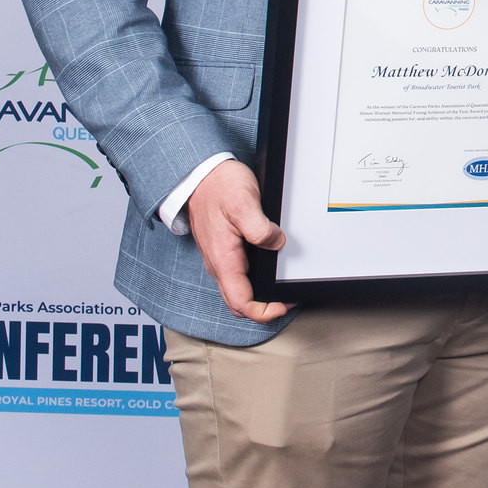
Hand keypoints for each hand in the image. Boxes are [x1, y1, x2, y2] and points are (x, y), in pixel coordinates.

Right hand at [185, 159, 289, 323]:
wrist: (200, 175)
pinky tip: (270, 266)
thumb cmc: (219, 188)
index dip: (263, 312)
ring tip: (282, 285)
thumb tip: (276, 244)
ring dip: (259, 294)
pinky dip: (255, 279)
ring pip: (238, 289)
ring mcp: (221, 258)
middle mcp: (219, 264)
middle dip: (264, 308)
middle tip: (287, 298)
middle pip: (238, 302)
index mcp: (223, 260)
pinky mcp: (224, 249)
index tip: (283, 305)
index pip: (240, 303)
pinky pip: (238, 274)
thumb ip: (259, 228)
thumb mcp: (243, 203)